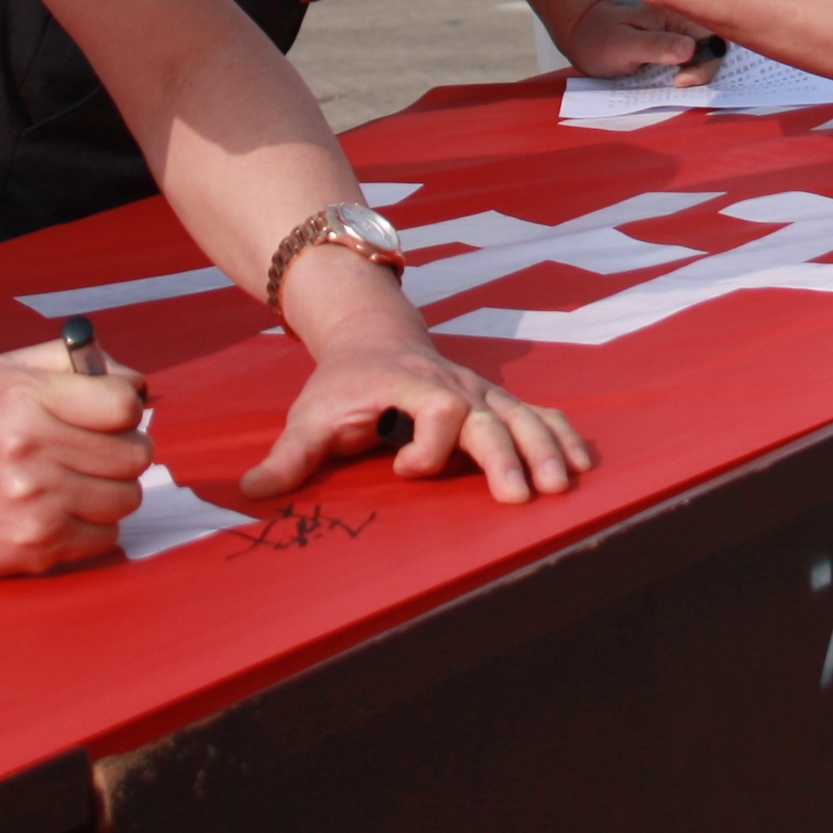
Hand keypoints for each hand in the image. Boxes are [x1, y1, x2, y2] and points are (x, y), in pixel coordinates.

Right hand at [0, 341, 154, 574]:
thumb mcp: (8, 372)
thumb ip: (74, 361)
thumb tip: (135, 382)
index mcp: (25, 400)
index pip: (124, 405)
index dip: (126, 407)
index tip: (111, 414)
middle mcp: (30, 453)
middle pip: (136, 454)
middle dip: (124, 449)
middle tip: (96, 449)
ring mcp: (35, 506)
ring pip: (127, 497)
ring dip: (111, 489)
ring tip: (76, 479)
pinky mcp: (37, 548)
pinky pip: (106, 536)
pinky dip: (94, 524)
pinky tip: (62, 509)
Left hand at [238, 325, 590, 504]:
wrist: (372, 334)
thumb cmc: (341, 385)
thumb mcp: (309, 416)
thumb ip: (288, 456)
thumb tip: (248, 492)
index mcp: (410, 386)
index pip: (435, 410)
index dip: (426, 446)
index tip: (402, 471)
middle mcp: (454, 386)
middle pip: (489, 418)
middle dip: (508, 457)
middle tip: (523, 498)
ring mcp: (480, 393)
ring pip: (522, 416)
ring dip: (546, 449)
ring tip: (565, 486)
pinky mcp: (496, 402)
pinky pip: (538, 413)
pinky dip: (562, 435)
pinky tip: (584, 463)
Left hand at [559, 0, 705, 81]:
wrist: (585, 37)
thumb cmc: (600, 38)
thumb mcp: (624, 44)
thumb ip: (656, 46)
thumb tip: (690, 49)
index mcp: (677, 17)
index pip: (712, 40)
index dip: (704, 65)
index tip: (678, 82)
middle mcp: (684, 27)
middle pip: (714, 53)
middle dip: (702, 74)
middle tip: (673, 86)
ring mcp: (680, 41)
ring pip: (705, 62)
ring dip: (694, 79)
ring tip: (669, 87)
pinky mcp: (674, 54)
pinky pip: (691, 68)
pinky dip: (686, 80)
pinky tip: (669, 85)